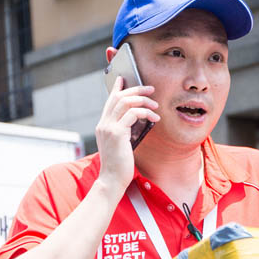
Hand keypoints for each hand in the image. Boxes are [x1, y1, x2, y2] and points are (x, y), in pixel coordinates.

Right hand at [95, 76, 158, 191]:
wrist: (112, 180)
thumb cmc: (119, 165)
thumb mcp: (120, 145)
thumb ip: (123, 130)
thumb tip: (137, 119)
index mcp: (102, 126)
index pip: (109, 101)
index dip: (117, 88)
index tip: (123, 78)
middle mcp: (103, 124)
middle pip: (118, 97)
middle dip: (136, 89)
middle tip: (150, 89)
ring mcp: (109, 128)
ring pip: (126, 102)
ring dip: (143, 100)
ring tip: (155, 104)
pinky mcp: (117, 133)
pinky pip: (133, 114)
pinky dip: (146, 112)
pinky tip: (155, 118)